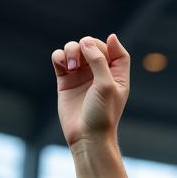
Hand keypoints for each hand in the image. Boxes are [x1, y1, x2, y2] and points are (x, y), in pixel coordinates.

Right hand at [51, 34, 129, 149]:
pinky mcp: (65, 80)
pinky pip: (60, 58)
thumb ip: (99, 61)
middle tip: (81, 60)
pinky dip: (59, 56)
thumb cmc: (102, 115)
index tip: (105, 46)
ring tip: (71, 66)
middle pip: (93, 45)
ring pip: (75, 49)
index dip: (110, 45)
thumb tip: (86, 41)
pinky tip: (63, 65)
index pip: (116, 52)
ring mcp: (82, 76)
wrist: (86, 136)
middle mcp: (100, 74)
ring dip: (71, 49)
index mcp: (117, 77)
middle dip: (85, 45)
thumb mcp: (106, 85)